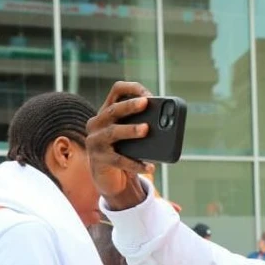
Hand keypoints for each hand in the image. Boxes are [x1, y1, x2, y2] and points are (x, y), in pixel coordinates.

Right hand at [86, 81, 156, 208]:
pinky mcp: (99, 160)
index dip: (132, 89)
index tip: (148, 95)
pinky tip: (150, 167)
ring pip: (113, 132)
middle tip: (146, 103)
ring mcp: (95, 141)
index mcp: (107, 112)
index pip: (117, 91)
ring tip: (146, 129)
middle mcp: (97, 123)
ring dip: (130, 129)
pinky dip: (136, 164)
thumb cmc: (124, 150)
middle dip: (130, 105)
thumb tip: (168, 124)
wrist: (108, 176)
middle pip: (113, 110)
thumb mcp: (131, 135)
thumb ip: (143, 125)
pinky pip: (119, 160)